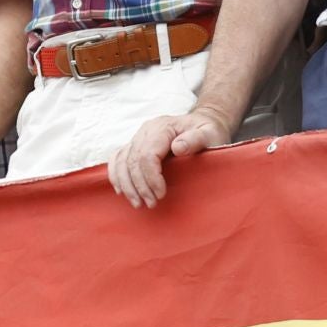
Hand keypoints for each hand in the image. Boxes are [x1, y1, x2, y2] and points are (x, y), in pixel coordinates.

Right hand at [108, 108, 232, 208]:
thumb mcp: (209, 133)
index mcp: (162, 127)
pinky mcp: (135, 145)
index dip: (151, 177)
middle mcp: (146, 131)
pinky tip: (121, 190)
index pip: (148, 154)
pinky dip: (116, 175)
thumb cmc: (207, 131)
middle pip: (133, 160)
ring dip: (127, 185)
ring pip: (122, 161)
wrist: (202, 123)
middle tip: (151, 204)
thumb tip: (178, 148)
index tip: (161, 194)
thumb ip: (196, 139)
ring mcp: (138, 137)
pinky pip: (118, 158)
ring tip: (138, 203)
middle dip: (140, 186)